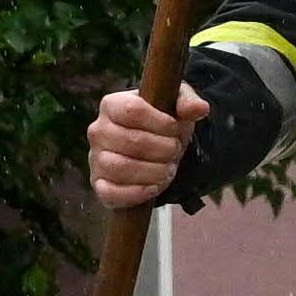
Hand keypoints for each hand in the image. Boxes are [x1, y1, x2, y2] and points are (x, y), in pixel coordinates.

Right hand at [86, 85, 191, 207]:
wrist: (155, 149)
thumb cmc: (162, 124)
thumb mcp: (177, 107)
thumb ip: (188, 102)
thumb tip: (199, 108)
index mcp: (112, 105)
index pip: (132, 110)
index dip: (161, 122)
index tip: (174, 128)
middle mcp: (98, 130)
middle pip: (132, 141)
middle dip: (164, 149)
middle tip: (174, 150)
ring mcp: (96, 158)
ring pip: (121, 167)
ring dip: (154, 171)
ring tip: (167, 168)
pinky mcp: (99, 184)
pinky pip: (111, 192)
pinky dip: (136, 193)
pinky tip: (153, 186)